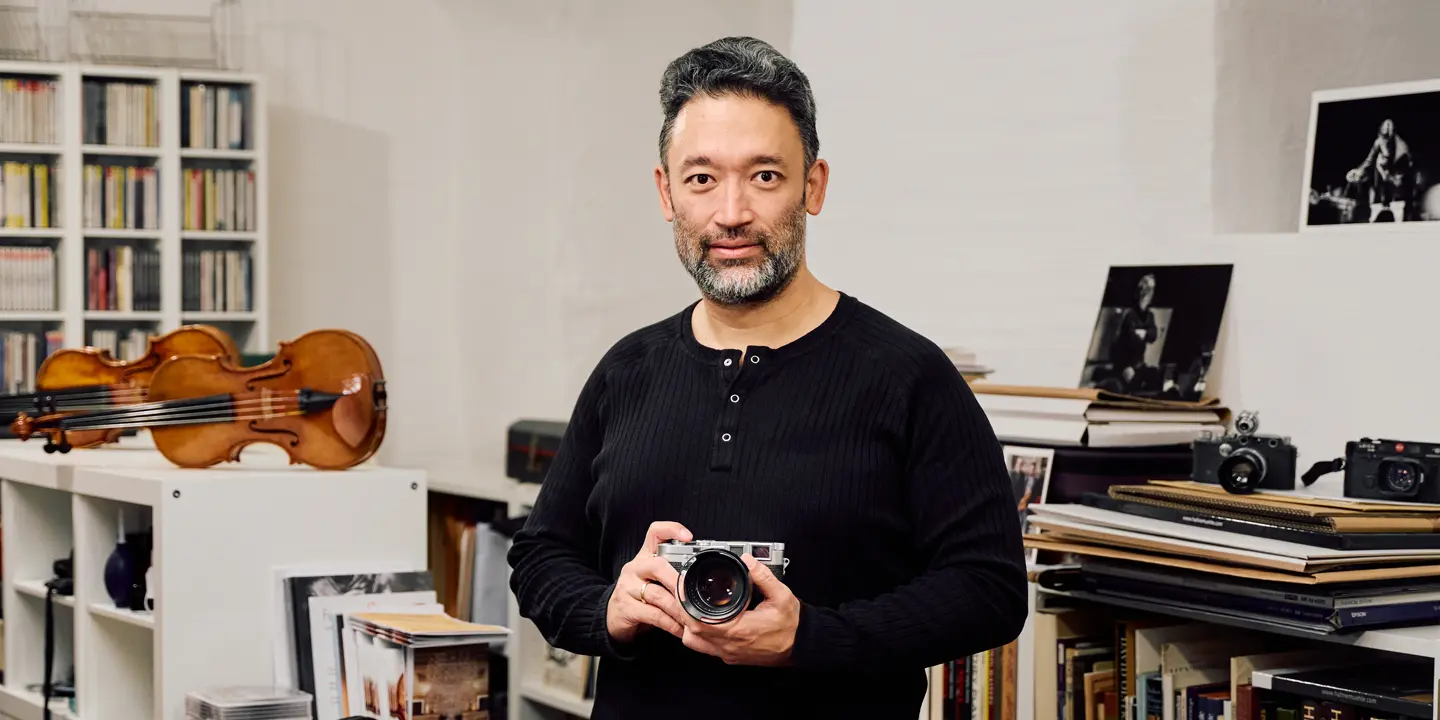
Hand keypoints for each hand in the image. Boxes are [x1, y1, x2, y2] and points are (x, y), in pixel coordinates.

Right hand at [606, 521, 691, 644]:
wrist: (613, 616)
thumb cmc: (640, 595)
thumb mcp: (654, 578)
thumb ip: (672, 573)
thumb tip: (703, 575)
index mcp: (645, 557)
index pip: (655, 533)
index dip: (671, 530)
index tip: (688, 536)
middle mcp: (634, 568)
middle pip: (658, 566)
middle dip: (679, 581)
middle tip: (695, 592)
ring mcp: (627, 588)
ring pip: (657, 594)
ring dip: (679, 608)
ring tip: (692, 618)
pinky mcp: (626, 608)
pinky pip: (653, 615)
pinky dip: (670, 624)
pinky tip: (680, 629)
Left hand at [673, 553, 800, 666]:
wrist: (802, 646)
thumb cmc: (792, 625)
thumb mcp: (782, 596)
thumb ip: (764, 576)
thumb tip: (748, 560)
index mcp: (738, 630)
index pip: (699, 619)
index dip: (685, 601)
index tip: (680, 584)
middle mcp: (728, 644)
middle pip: (689, 629)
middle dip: (677, 607)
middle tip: (674, 588)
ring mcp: (727, 652)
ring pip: (693, 642)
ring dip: (684, 622)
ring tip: (682, 602)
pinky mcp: (730, 656)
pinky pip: (703, 647)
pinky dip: (695, 632)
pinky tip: (697, 620)